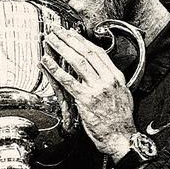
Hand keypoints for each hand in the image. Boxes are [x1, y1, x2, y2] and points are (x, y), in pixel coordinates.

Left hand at [40, 28, 135, 160]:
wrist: (121, 137)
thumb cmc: (120, 120)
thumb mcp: (122, 95)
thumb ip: (111, 82)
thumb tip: (102, 72)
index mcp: (116, 77)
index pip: (98, 52)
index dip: (83, 41)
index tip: (72, 34)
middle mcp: (108, 79)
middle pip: (86, 52)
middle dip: (69, 39)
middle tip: (57, 31)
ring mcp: (97, 88)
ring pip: (77, 61)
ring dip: (61, 48)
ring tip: (50, 40)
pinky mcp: (86, 99)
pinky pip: (67, 80)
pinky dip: (55, 69)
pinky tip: (47, 61)